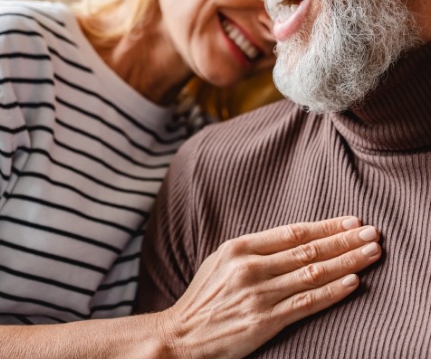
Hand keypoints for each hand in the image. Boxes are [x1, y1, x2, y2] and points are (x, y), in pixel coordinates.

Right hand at [158, 216, 380, 358]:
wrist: (182, 334)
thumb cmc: (204, 296)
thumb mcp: (221, 260)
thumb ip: (254, 249)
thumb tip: (293, 239)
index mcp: (239, 247)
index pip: (293, 232)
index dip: (326, 225)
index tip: (351, 220)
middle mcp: (251, 267)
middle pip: (308, 250)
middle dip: (344, 239)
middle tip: (372, 232)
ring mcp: (259, 294)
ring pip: (313, 273)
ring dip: (347, 262)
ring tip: (371, 253)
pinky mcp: (265, 321)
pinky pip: (306, 303)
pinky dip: (332, 292)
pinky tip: (353, 282)